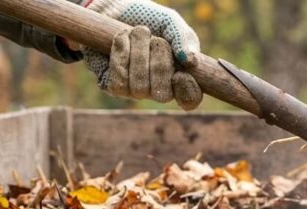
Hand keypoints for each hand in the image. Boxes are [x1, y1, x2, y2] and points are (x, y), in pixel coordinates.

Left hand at [79, 0, 202, 109]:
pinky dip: (121, 55)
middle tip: (155, 39)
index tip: (181, 74)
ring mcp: (138, 91)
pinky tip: (122, 41)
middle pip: (163, 94)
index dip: (187, 90)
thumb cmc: (149, 19)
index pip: (190, 99)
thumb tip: (190, 61)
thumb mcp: (171, 23)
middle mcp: (160, 89)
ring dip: (138, 52)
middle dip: (159, 61)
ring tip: (136, 34)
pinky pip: (119, 83)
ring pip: (140, 87)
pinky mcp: (116, 88)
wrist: (117, 10)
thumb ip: (184, 38)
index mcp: (181, 77)